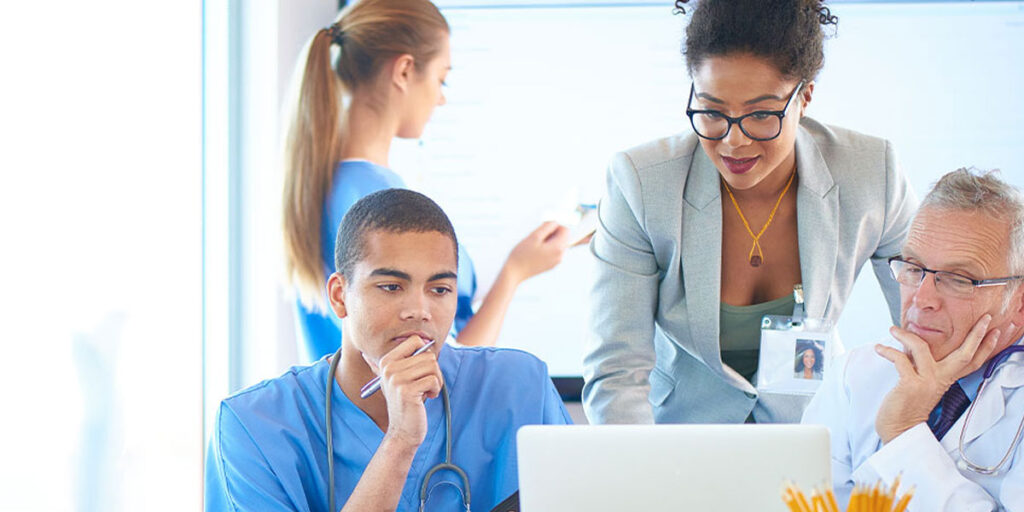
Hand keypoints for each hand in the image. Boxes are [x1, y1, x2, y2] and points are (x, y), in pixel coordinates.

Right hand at [362, 336, 443, 448]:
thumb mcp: (399, 379)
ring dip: (436, 381)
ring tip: (427, 391)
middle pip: (428, 355)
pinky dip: (436, 389)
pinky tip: (427, 398)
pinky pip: (434, 380)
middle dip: (434, 371)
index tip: (422, 370)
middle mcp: (389, 368)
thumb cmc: (407, 402)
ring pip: (433, 366)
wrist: (403, 430)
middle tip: (426, 385)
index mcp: (386, 361)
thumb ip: (404, 360)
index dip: (425, 354)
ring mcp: (396, 379)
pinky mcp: (407, 391)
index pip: (415, 340)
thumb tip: (415, 340)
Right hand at [504, 221, 569, 283]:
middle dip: (553, 232)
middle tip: (538, 235)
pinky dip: (548, 247)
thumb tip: (556, 222)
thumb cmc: (522, 254)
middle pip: (564, 237)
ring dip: (550, 239)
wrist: (514, 273)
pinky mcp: (551, 265)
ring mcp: (556, 262)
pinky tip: (536, 250)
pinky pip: (554, 252)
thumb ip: (547, 227)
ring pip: (559, 244)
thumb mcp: (534, 236)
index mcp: (558, 248)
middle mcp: (560, 256)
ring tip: (536, 243)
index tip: (543, 227)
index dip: (556, 225)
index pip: (566, 230)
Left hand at [874, 314, 998, 443]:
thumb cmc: (907, 404)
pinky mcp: (911, 384)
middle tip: (984, 318)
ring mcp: (927, 381)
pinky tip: (879, 348)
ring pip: (922, 347)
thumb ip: (923, 365)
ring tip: (892, 329)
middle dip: (976, 335)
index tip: (994, 330)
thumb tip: (914, 342)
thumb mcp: (921, 382)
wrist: (899, 429)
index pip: (972, 361)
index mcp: (946, 379)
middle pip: (965, 354)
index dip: (985, 346)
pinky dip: (887, 351)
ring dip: (905, 335)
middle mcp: (941, 380)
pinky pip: (900, 359)